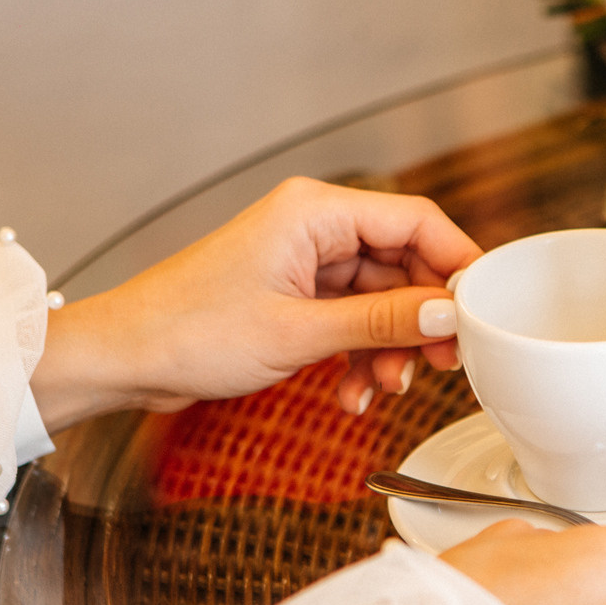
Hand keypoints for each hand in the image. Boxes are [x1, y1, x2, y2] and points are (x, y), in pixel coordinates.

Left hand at [30, 177, 480, 426]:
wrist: (123, 359)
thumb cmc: (185, 330)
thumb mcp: (296, 333)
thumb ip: (379, 321)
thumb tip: (445, 314)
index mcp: (314, 212)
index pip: (416, 220)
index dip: (457, 264)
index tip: (482, 309)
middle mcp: (314, 229)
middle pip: (404, 264)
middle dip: (423, 319)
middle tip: (445, 362)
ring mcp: (305, 264)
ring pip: (382, 300)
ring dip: (391, 347)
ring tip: (387, 386)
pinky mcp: (296, 298)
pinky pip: (353, 321)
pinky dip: (362, 356)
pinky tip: (355, 392)